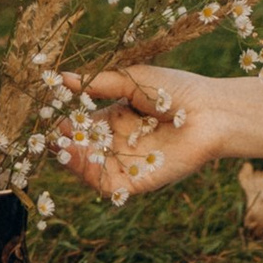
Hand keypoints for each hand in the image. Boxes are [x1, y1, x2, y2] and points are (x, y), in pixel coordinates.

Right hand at [51, 64, 206, 200]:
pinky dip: (90, 176)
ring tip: (62, 146)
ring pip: (91, 169)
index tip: (53, 115)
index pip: (85, 124)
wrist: (210, 111)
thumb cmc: (176, 89)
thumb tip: (63, 77)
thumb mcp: (132, 80)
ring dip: (73, 160)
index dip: (68, 123)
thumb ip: (99, 83)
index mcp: (117, 117)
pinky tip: (80, 160)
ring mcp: (128, 163)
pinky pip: (108, 185)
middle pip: (84, 148)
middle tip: (51, 135)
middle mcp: (120, 142)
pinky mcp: (137, 181)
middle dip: (66, 143)